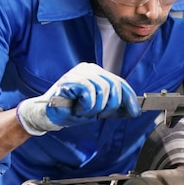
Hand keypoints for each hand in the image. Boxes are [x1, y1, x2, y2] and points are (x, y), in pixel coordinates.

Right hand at [16, 62, 140, 135]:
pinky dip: (87, 105)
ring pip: (103, 90)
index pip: (120, 82)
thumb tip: (133, 109)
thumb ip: (113, 105)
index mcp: (96, 73)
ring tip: (84, 112)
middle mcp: (89, 69)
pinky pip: (89, 92)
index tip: (135, 112)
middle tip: (100, 115)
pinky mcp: (71, 79)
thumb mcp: (97, 109)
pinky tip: (78, 109)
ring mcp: (79, 72)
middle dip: (112, 105)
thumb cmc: (71, 110)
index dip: (129, 98)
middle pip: (115, 85)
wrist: (48, 115)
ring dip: (96, 108)